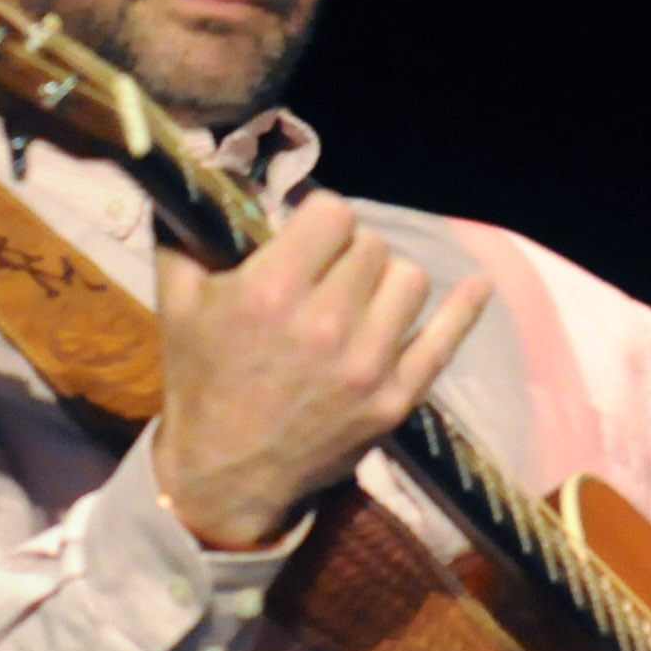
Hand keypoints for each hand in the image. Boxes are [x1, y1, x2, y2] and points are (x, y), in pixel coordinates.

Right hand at [151, 193, 492, 548]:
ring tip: (359, 300)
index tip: (307, 238)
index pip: (333, 212)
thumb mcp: (175, 302)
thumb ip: (188, 232)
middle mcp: (326, 323)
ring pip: (409, 280)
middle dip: (347, 253)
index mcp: (271, 292)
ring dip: (384, 282)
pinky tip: (476, 287)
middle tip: (326, 276)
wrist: (225, 476)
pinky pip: (445, 338)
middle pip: (371, 245)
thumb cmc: (199, 382)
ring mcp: (368, 364)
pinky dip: (464, 308)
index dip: (319, 220)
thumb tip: (207, 173)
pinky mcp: (395, 398)